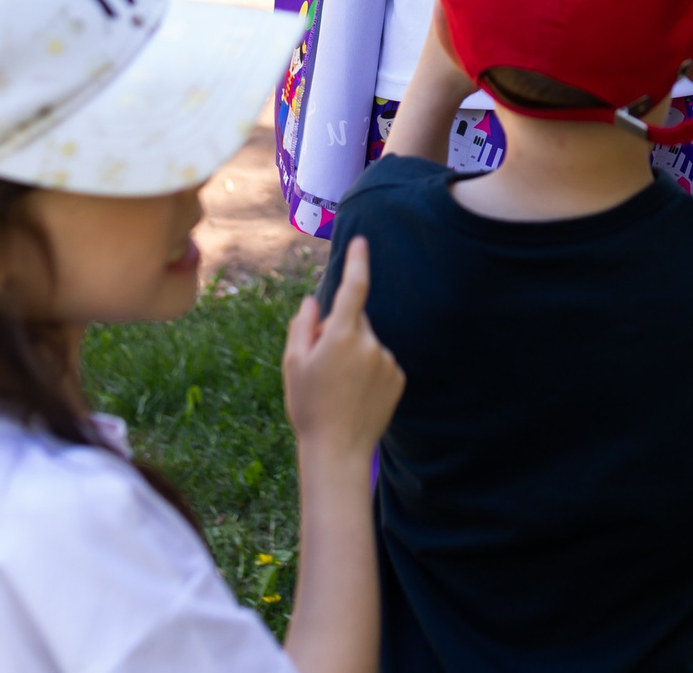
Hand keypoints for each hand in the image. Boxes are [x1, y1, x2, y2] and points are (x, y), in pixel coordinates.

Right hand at [284, 239, 403, 470]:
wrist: (339, 450)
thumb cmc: (309, 406)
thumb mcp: (293, 363)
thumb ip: (303, 326)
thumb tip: (314, 301)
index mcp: (343, 335)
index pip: (354, 288)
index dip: (358, 261)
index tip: (362, 242)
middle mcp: (371, 343)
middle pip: (356, 321)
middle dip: (341, 331)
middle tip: (322, 365)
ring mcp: (387, 361)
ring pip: (368, 343)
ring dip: (355, 354)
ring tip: (339, 388)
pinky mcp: (398, 378)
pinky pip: (381, 362)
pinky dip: (369, 370)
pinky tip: (355, 395)